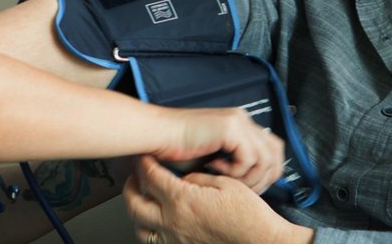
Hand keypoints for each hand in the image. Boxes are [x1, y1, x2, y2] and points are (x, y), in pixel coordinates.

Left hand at [124, 156, 312, 243]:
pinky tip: (159, 222)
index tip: (145, 157)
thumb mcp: (224, 183)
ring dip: (137, 212)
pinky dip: (151, 230)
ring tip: (142, 200)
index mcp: (182, 200)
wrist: (261, 241)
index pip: (150, 176)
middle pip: (134, 203)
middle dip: (130, 187)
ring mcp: (175, 239)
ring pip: (140, 228)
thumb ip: (197, 178)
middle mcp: (173, 222)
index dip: (144, 163)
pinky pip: (155, 241)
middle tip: (134, 177)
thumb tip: (183, 177)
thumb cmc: (248, 215)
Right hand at [152, 107, 285, 195]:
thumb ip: (234, 162)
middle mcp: (243, 119)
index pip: (272, 148)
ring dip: (248, 177)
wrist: (158, 134)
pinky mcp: (231, 128)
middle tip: (244, 188)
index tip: (251, 186)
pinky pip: (249, 159)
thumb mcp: (214, 157)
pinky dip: (235, 171)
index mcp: (240, 124)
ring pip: (265, 159)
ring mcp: (238, 121)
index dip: (266, 172)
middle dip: (264, 177)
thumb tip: (255, 180)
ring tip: (227, 180)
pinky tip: (215, 168)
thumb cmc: (177, 147)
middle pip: (276, 153)